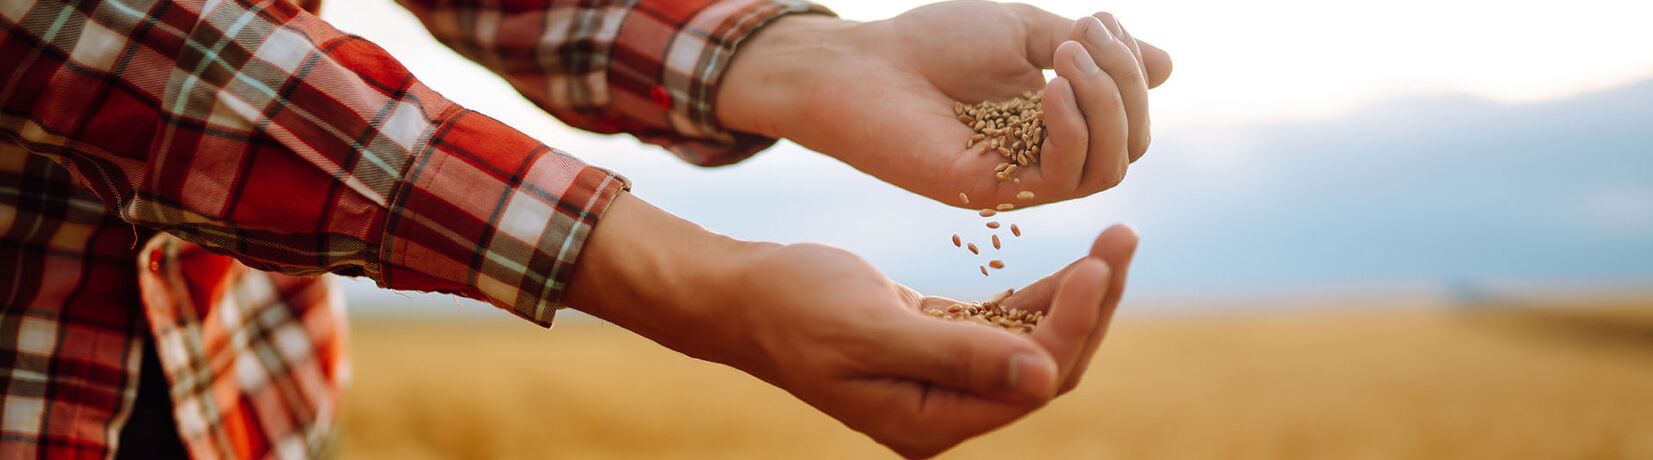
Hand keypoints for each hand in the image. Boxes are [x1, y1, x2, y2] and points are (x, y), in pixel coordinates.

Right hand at [566, 194, 1139, 457]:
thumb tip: (1044, 375)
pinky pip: (1006, 327)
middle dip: (1089, 307)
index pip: (1029, 382)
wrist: (741, 296)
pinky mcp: (939, 347)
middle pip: (1044, 368)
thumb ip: (958, 353)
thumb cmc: (793, 306)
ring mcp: (942, 383)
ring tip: (1114, 240)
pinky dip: (1040, 295)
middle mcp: (943, 412)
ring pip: (1033, 345)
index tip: (1097, 262)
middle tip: (1121, 238)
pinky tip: (1074, 262)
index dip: (1072, 324)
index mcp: (928, 422)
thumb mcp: (872, 327)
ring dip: (1074, 297)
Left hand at [719, 1, 1172, 207]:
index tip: (1099, 21)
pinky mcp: (993, 194)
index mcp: (1057, 122)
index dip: (1132, 72)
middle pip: (1129, 146)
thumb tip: (1169, 65)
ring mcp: (1022, 180)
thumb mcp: (1027, 30)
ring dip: (1106, 104)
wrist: (861, 66)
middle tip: (1087, 37)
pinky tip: (1047, 86)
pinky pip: (1063, 177)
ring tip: (1066, 56)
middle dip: (1126, 86)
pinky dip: (1071, 126)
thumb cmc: (933, 43)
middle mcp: (1045, 158)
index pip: (1130, 118)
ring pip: (1108, 167)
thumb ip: (1093, 52)